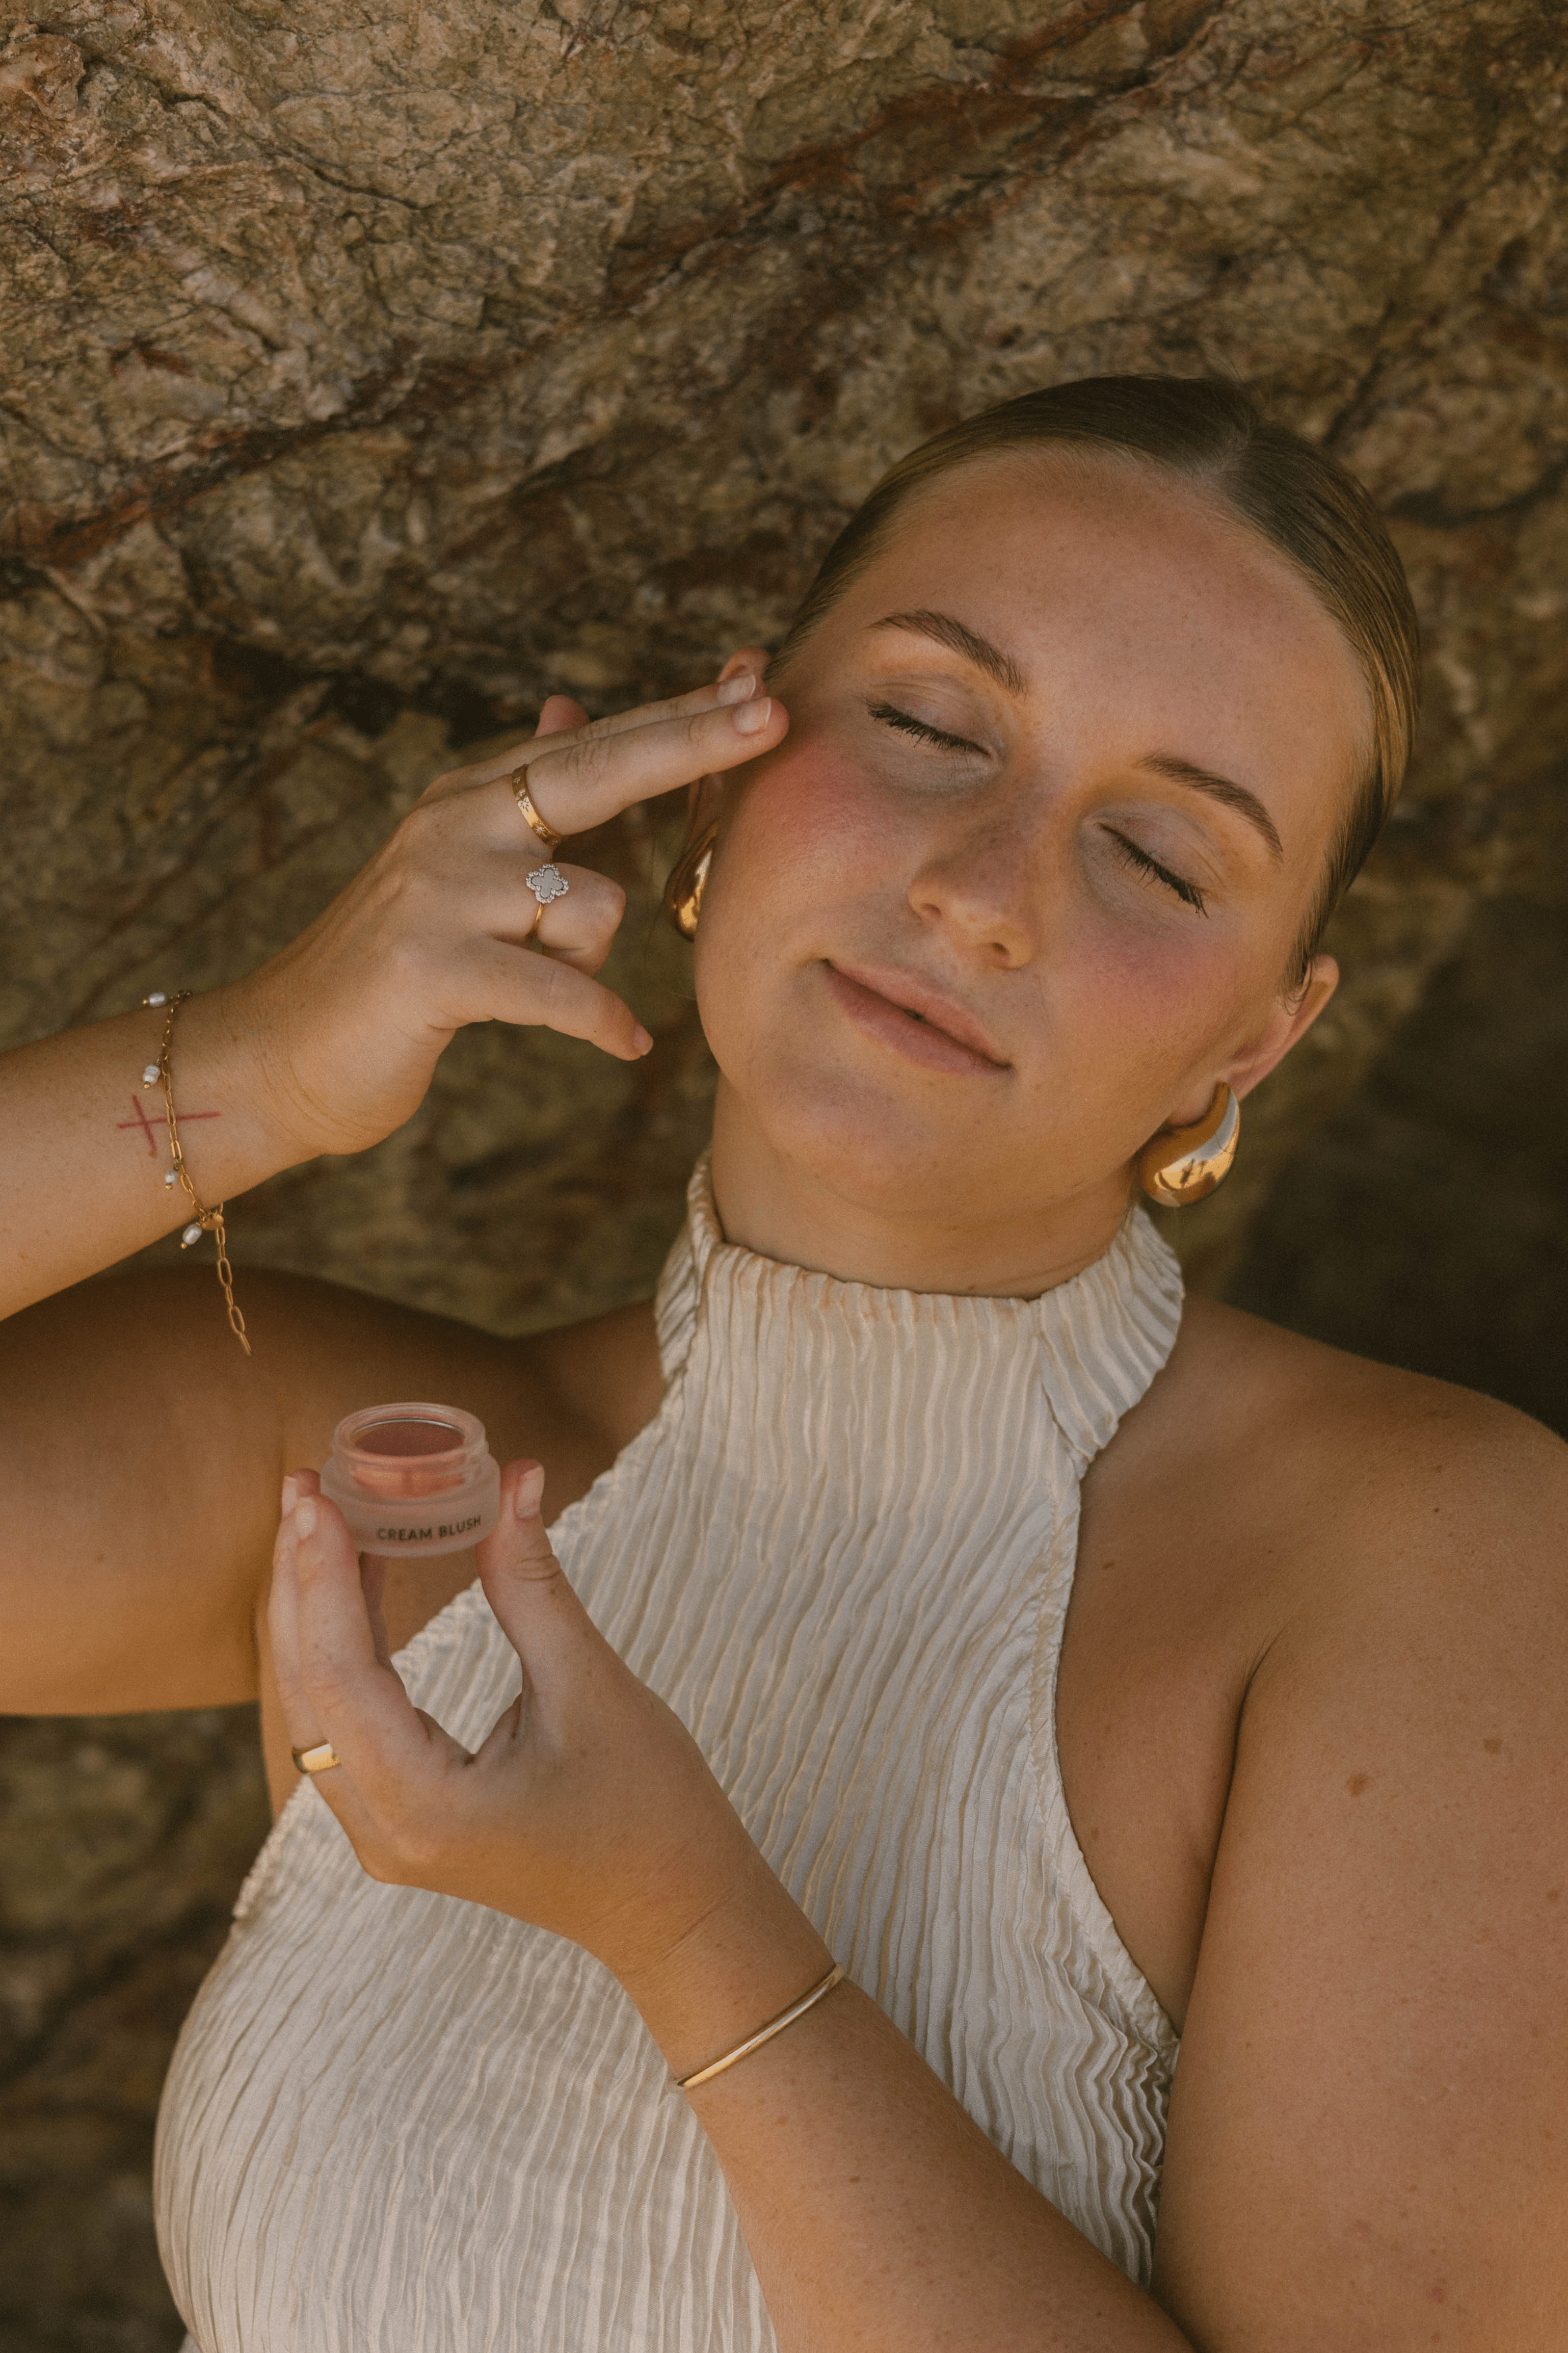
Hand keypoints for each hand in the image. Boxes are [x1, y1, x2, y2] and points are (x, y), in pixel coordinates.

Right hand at [228, 660, 785, 1162]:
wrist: (281, 1052)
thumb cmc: (395, 970)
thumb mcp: (458, 869)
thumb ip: (522, 798)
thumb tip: (571, 708)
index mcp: (470, 799)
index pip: (595, 744)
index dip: (681, 717)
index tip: (758, 684)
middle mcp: (455, 825)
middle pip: (598, 770)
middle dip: (692, 743)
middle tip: (775, 717)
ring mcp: (442, 892)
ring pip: (592, 903)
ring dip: (592, 959)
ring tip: (538, 985)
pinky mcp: (435, 967)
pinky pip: (564, 990)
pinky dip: (602, 1021)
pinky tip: (624, 1043)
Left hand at [268, 1460, 767, 1987]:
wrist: (678, 1912)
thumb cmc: (651, 1810)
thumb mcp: (593, 1687)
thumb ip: (533, 1583)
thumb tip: (517, 1477)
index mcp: (424, 1808)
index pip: (339, 1673)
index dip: (322, 1575)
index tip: (318, 1493)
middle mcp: (383, 1832)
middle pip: (305, 1689)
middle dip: (301, 1581)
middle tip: (305, 1485)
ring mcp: (385, 1835)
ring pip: (314, 1709)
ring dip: (313, 1612)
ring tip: (320, 1518)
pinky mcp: (403, 1821)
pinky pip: (344, 1724)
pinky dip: (342, 1648)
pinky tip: (358, 1581)